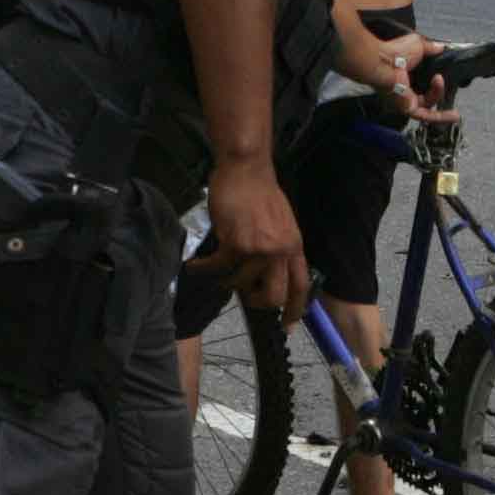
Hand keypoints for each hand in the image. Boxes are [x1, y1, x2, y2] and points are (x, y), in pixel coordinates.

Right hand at [190, 155, 308, 324]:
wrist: (246, 169)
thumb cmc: (260, 193)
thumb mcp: (282, 224)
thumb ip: (278, 249)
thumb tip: (264, 275)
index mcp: (294, 246)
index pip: (300, 286)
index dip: (294, 309)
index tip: (287, 325)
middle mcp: (281, 251)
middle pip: (274, 296)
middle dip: (257, 302)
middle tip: (245, 297)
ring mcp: (259, 249)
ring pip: (242, 283)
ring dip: (226, 279)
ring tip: (216, 269)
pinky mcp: (236, 244)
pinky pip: (218, 267)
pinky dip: (203, 268)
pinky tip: (194, 266)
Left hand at [378, 35, 461, 127]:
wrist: (385, 62)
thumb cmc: (395, 53)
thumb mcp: (418, 45)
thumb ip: (430, 47)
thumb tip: (441, 47)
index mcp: (405, 77)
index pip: (424, 83)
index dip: (434, 80)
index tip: (444, 73)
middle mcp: (405, 91)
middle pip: (427, 96)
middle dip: (438, 89)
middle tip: (443, 79)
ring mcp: (406, 102)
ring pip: (429, 105)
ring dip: (438, 93)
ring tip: (440, 80)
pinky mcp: (408, 109)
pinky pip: (427, 116)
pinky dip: (441, 116)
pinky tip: (454, 115)